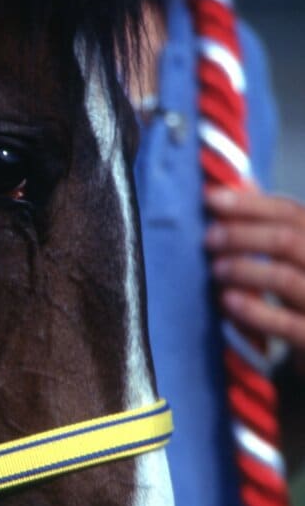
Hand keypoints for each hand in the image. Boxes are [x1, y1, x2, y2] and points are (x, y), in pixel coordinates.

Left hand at [204, 188, 304, 374]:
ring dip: (245, 269)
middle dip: (243, 235)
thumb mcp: (293, 256)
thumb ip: (271, 223)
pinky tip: (228, 301)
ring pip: (285, 278)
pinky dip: (254, 311)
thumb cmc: (302, 297)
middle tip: (209, 238)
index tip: (211, 198)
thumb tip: (240, 182)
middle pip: (288, 240)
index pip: (292, 212)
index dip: (250, 203)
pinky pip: (286, 324)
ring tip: (215, 270)